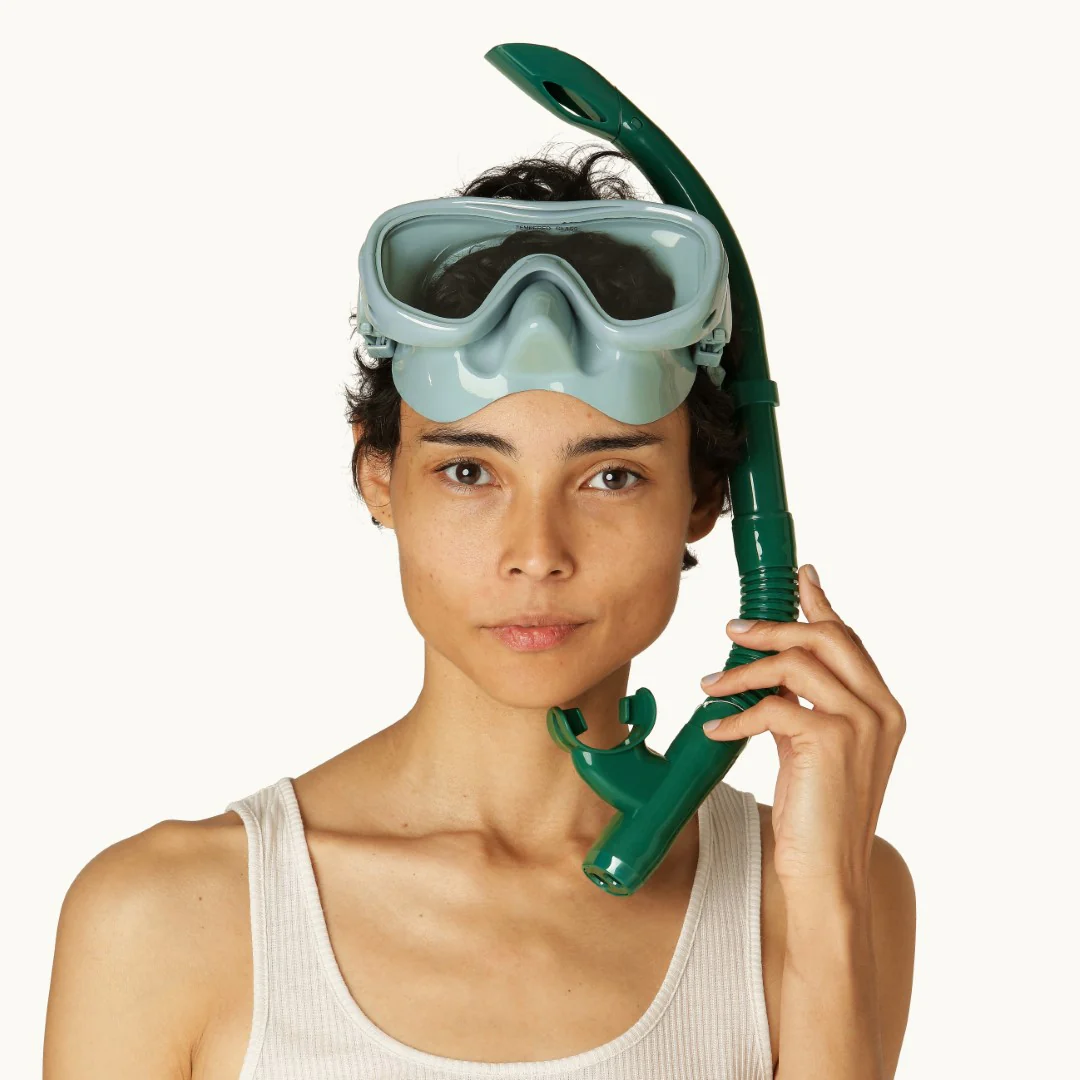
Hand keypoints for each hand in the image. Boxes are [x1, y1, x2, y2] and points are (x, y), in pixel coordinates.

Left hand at [698, 564, 905, 900]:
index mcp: (883, 707)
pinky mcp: (830, 742)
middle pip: (825, 636)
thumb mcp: (812, 747)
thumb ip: (804, 704)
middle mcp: (881, 709)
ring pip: (794, 664)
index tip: (799, 576)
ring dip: (743, 671)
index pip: (849, 639)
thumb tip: (770, 667)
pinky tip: (714, 729)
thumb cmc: (815, 814)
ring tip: (709, 686)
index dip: (821, 603)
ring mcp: (861, 724)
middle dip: (774, 626)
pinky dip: (736, 714)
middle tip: (733, 631)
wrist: (826, 875)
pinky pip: (773, 707)